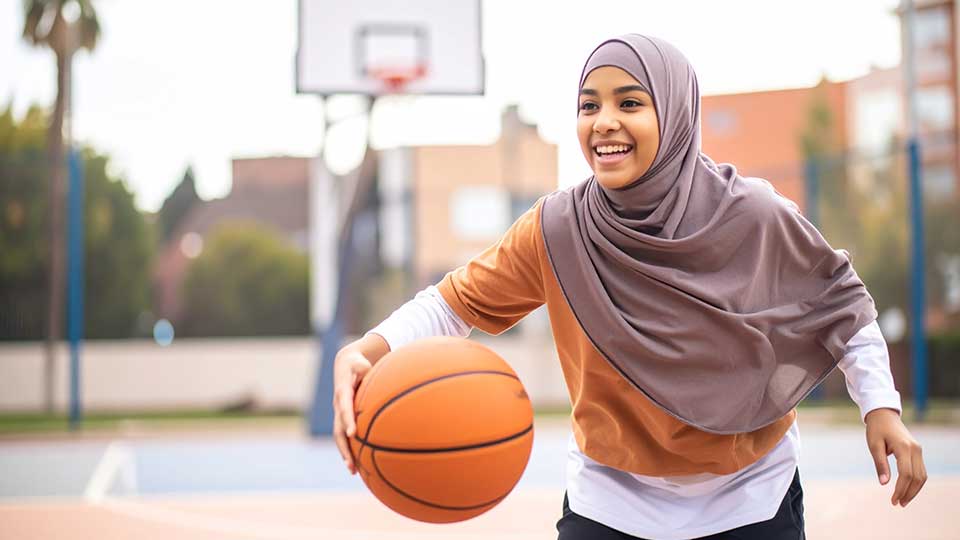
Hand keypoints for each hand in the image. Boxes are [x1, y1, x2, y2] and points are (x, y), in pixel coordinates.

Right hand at [332, 349, 371, 474]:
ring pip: (339, 437)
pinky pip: (343, 436)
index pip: (345, 408)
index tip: (353, 434)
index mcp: (343, 393)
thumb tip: (377, 379)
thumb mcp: (362, 364)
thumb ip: (367, 371)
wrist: (344, 365)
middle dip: (344, 448)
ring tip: (353, 471)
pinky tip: (357, 464)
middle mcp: (338, 406)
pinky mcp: (342, 418)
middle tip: (351, 464)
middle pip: (338, 430)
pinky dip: (348, 449)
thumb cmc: (358, 365)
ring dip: (345, 454)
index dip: (348, 420)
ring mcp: (338, 413)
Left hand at [864, 408, 926, 506]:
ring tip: (903, 500)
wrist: (884, 415)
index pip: (906, 474)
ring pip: (922, 475)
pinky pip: (921, 470)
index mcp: (904, 447)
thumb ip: (880, 464)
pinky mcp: (918, 451)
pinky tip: (907, 489)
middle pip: (917, 477)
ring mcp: (918, 450)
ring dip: (914, 489)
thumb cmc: (876, 429)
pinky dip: (916, 482)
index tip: (893, 500)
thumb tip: (884, 483)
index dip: (901, 489)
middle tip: (898, 504)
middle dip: (909, 493)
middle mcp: (915, 449)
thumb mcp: (873, 445)